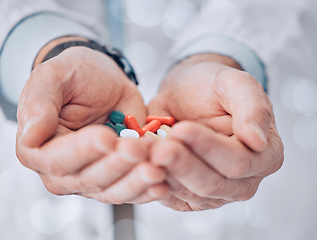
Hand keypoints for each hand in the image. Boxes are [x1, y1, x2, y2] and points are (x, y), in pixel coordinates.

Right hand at [16, 46, 167, 203]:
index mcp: (38, 148)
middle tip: (140, 148)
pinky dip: (147, 189)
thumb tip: (30, 137)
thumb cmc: (77, 74)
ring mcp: (91, 176)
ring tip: (157, 165)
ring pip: (112, 191)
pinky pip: (131, 190)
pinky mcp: (116, 176)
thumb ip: (38, 103)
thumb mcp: (54, 75)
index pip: (56, 160)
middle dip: (116, 165)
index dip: (82, 151)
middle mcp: (62, 170)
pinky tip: (163, 182)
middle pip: (88, 179)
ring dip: (135, 181)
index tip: (107, 137)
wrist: (105, 80)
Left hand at [148, 54, 283, 210]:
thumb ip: (252, 107)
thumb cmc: (211, 86)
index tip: (181, 130)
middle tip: (157, 146)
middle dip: (181, 164)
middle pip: (212, 184)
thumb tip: (257, 141)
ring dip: (164, 173)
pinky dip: (155, 183)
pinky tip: (143, 165)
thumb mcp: (235, 83)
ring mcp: (217, 193)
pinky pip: (173, 197)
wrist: (188, 93)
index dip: (208, 147)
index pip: (238, 161)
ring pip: (189, 193)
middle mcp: (244, 180)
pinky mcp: (191, 196)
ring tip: (145, 150)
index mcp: (264, 155)